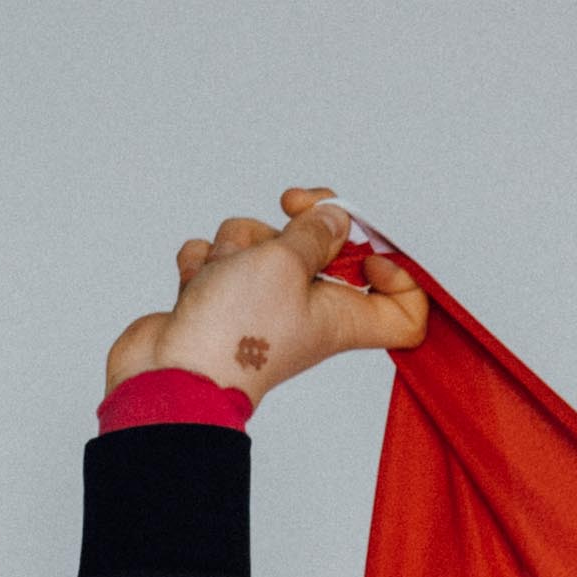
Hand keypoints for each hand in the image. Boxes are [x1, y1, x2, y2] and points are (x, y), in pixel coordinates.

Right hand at [103, 186, 425, 407]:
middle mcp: (307, 313)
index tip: (369, 250)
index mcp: (342, 316)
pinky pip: (221, 259)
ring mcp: (262, 308)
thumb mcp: (286, 263)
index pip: (405, 311)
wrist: (172, 372)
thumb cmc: (234, 333)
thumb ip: (314, 233)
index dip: (399, 275)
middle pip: (323, 252)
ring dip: (239, 243)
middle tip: (290, 204)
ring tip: (225, 274)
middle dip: (301, 220)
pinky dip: (207, 263)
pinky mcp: (221, 303)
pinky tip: (200, 284)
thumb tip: (335, 219)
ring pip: (262, 244)